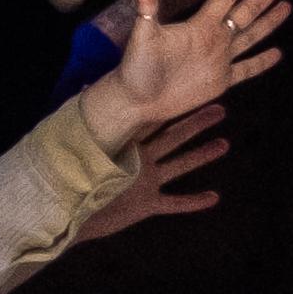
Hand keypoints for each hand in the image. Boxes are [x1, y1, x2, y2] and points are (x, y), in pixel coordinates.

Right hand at [76, 99, 228, 244]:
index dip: (171, 105)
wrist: (68, 208)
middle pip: (174, 136)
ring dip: (203, 155)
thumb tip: (81, 85)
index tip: (189, 90)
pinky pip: (175, 203)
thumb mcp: (77, 140)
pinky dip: (194, 201)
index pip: (153, 119)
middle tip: (220, 109)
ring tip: (224, 144)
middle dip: (197, 122)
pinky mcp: (147, 204)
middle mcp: (140, 159)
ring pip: (181, 164)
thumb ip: (84, 115)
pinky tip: (214, 198)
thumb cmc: (68, 171)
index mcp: (125, 142)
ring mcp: (146, 181)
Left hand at [109, 0, 287, 131]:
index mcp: (200, 24)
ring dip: (269, 21)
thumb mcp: (143, 35)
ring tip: (287, 5)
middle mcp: (214, 37)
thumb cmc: (137, 67)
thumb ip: (146, 6)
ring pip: (252, 35)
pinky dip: (262, 62)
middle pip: (247, 10)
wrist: (137, 101)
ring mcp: (220, 59)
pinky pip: (247, 69)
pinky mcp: (221, 81)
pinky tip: (277, 53)